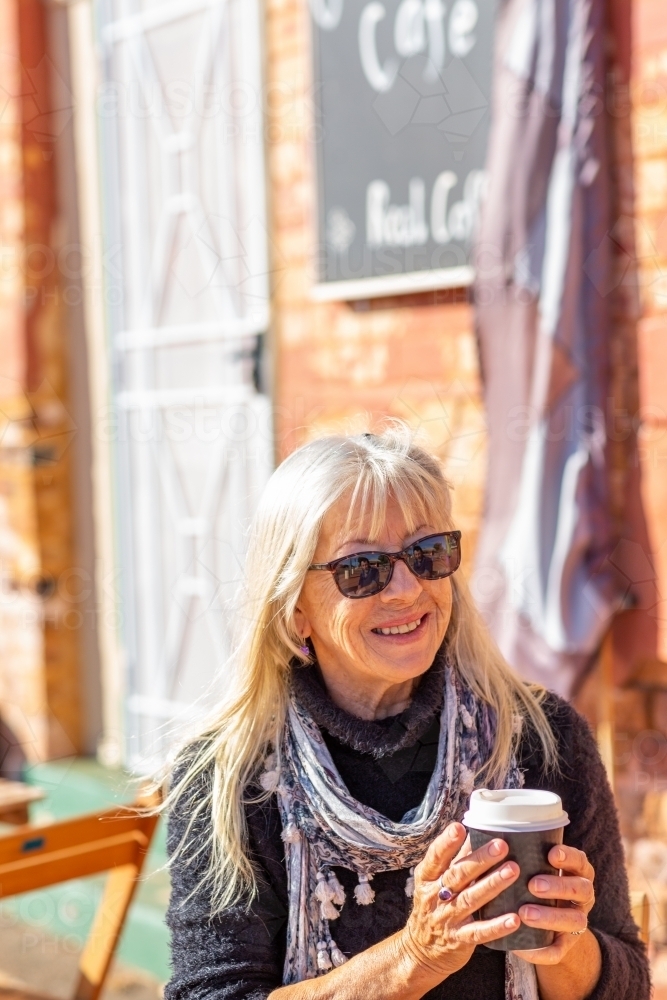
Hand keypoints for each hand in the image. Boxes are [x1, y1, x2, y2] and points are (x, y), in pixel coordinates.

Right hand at [398, 822, 521, 979]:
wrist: (420, 951)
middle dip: (480, 859)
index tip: (460, 827)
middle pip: (458, 875)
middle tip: (501, 845)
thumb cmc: (433, 908)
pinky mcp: (459, 940)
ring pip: (470, 899)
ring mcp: (447, 919)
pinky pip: (479, 932)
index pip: (436, 857)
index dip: (447, 842)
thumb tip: (473, 831)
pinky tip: (514, 919)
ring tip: (512, 871)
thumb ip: (451, 860)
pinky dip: (496, 926)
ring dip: (492, 884)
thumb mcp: (432, 883)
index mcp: (427, 878)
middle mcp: (435, 896)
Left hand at [513, 844, 595, 965]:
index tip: (551, 854)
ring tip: (524, 912)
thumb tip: (479, 833)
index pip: (580, 861)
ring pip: (575, 921)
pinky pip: (559, 951)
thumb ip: (517, 851)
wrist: (544, 919)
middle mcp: (582, 895)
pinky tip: (523, 948)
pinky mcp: (566, 944)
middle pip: (581, 890)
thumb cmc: (531, 878)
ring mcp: (577, 920)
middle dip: (558, 886)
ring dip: (551, 916)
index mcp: (576, 871)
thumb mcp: (531, 864)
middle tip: (533, 884)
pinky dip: (542, 951)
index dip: (569, 857)